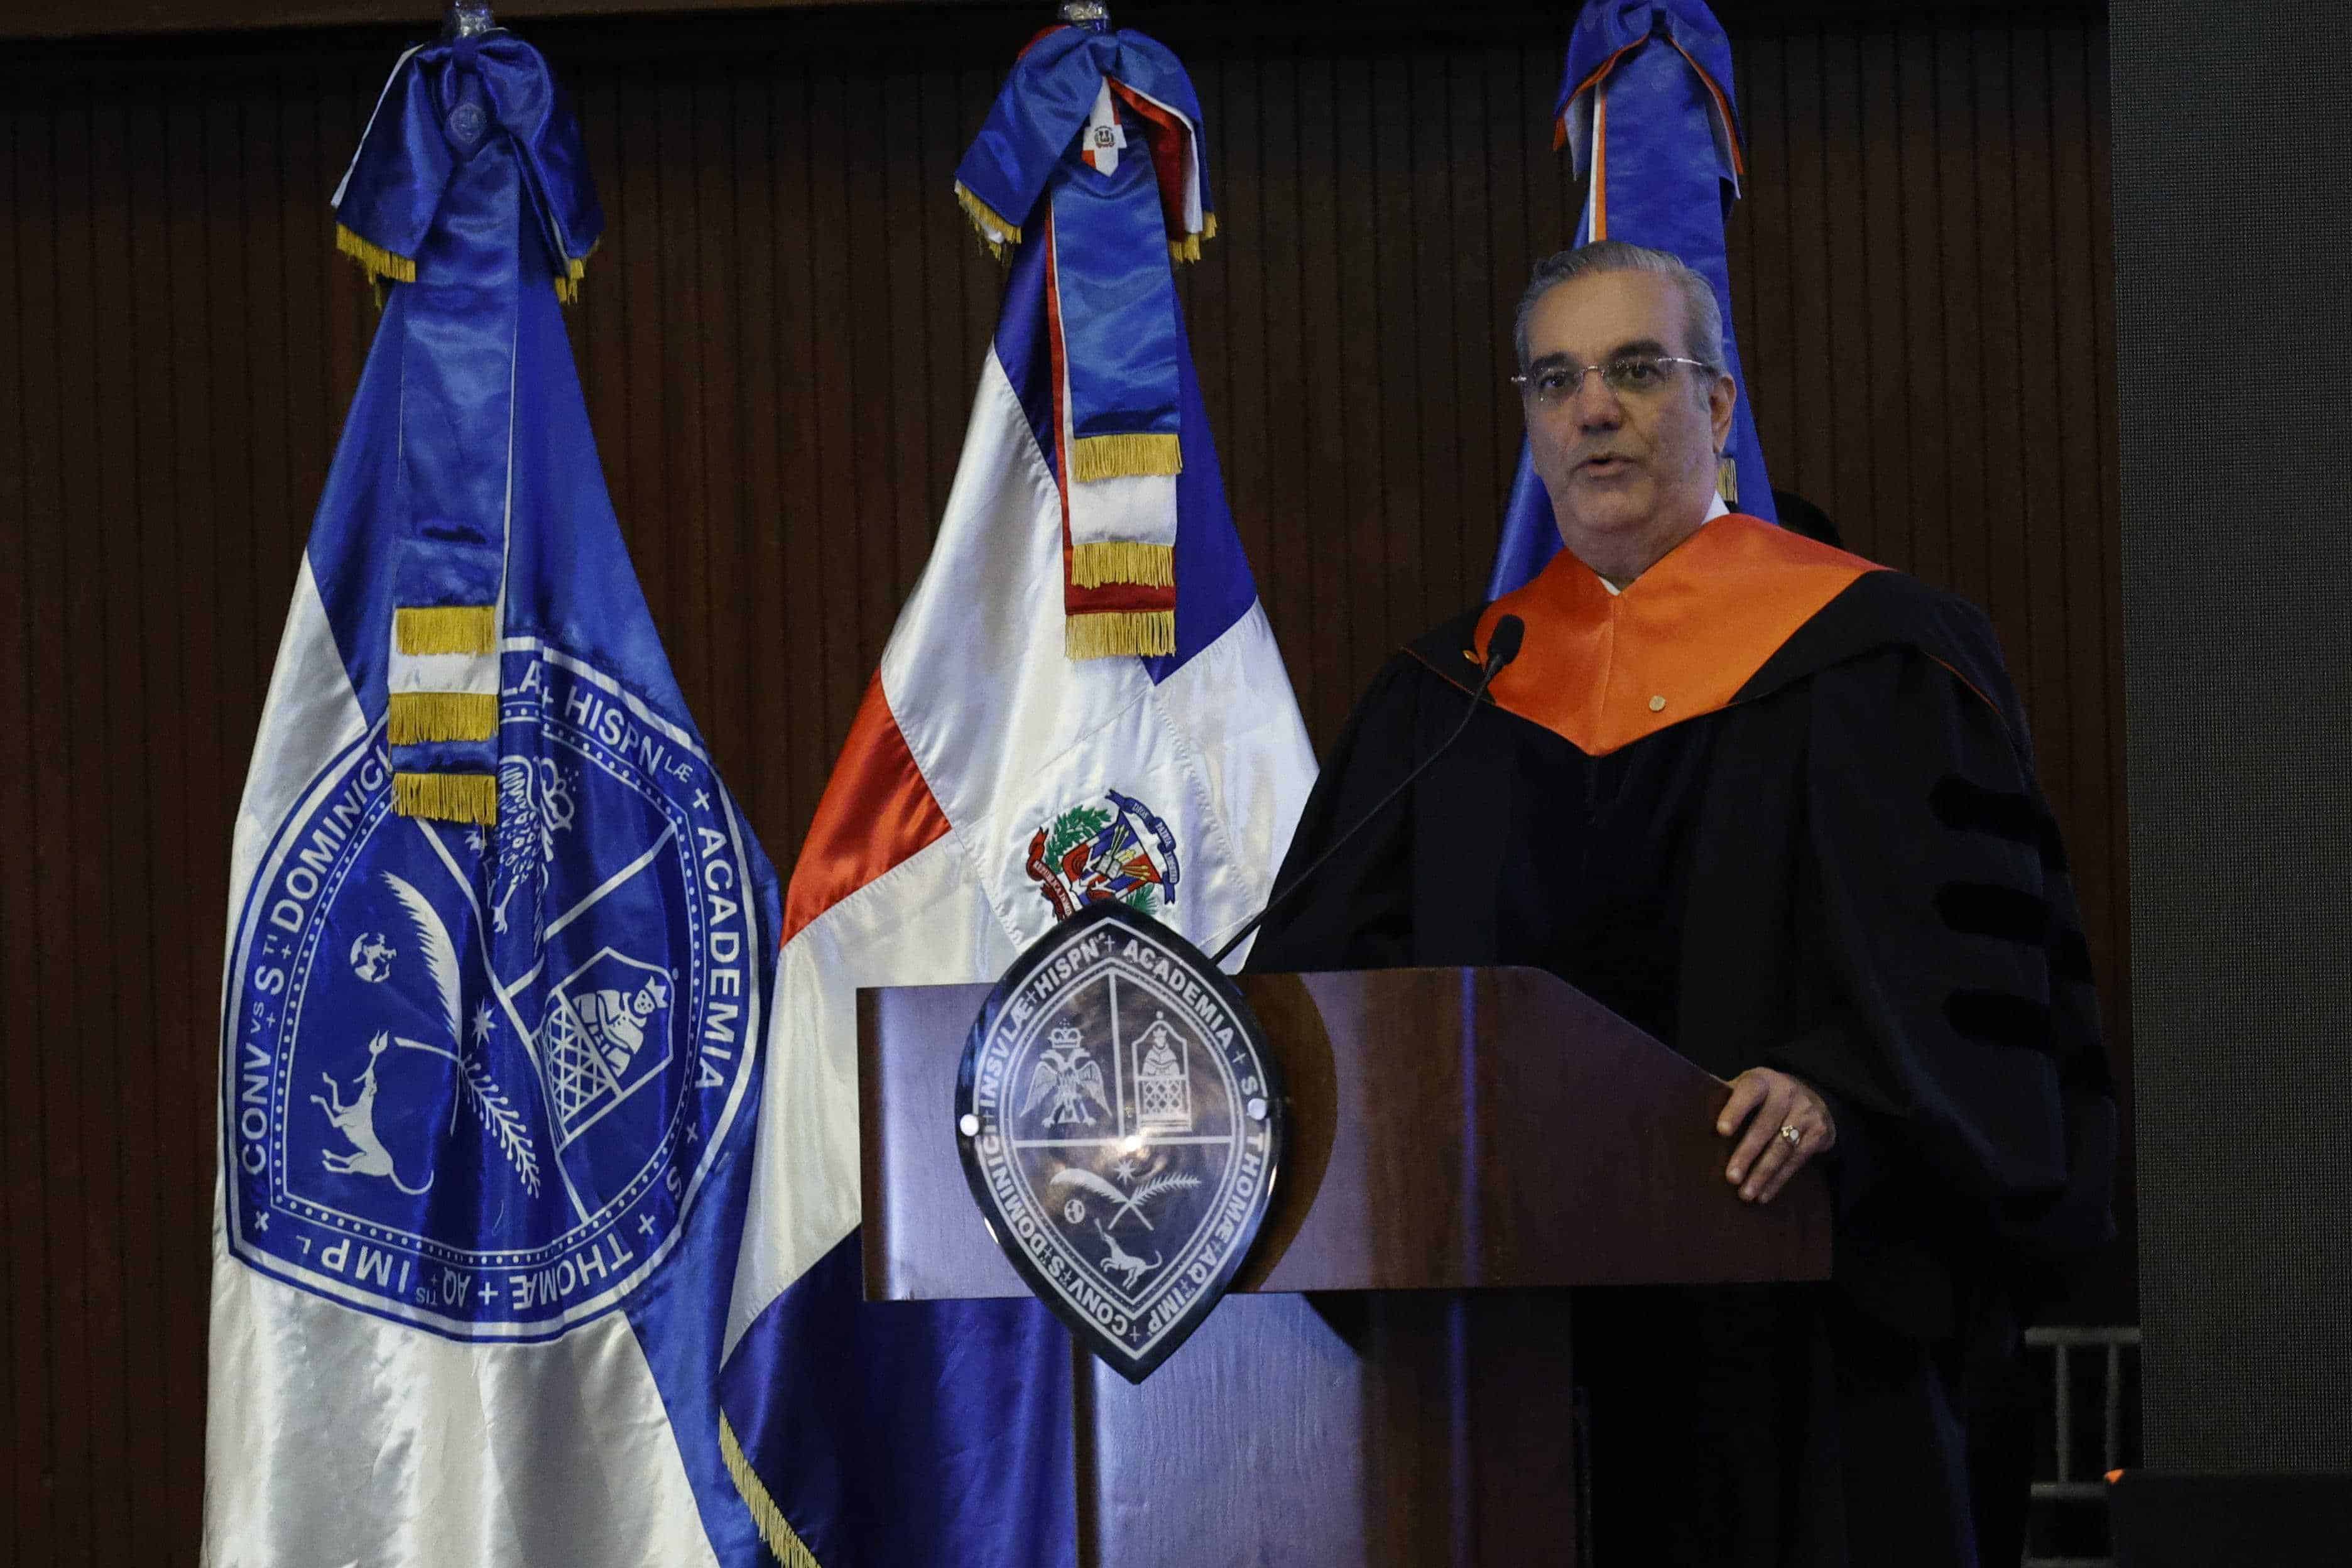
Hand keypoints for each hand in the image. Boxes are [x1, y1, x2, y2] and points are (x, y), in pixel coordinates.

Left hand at [1715, 1068, 1835, 1203]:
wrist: (1813, 1096)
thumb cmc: (1765, 1096)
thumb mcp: (1747, 1087)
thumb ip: (1724, 1095)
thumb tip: (1689, 1105)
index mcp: (1763, 1080)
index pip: (1749, 1091)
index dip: (1735, 1110)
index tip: (1721, 1131)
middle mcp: (1786, 1093)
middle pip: (1765, 1125)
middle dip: (1747, 1153)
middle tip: (1730, 1177)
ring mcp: (1806, 1113)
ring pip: (1782, 1147)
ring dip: (1762, 1174)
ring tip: (1745, 1194)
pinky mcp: (1818, 1133)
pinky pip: (1796, 1160)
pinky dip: (1778, 1180)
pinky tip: (1764, 1195)